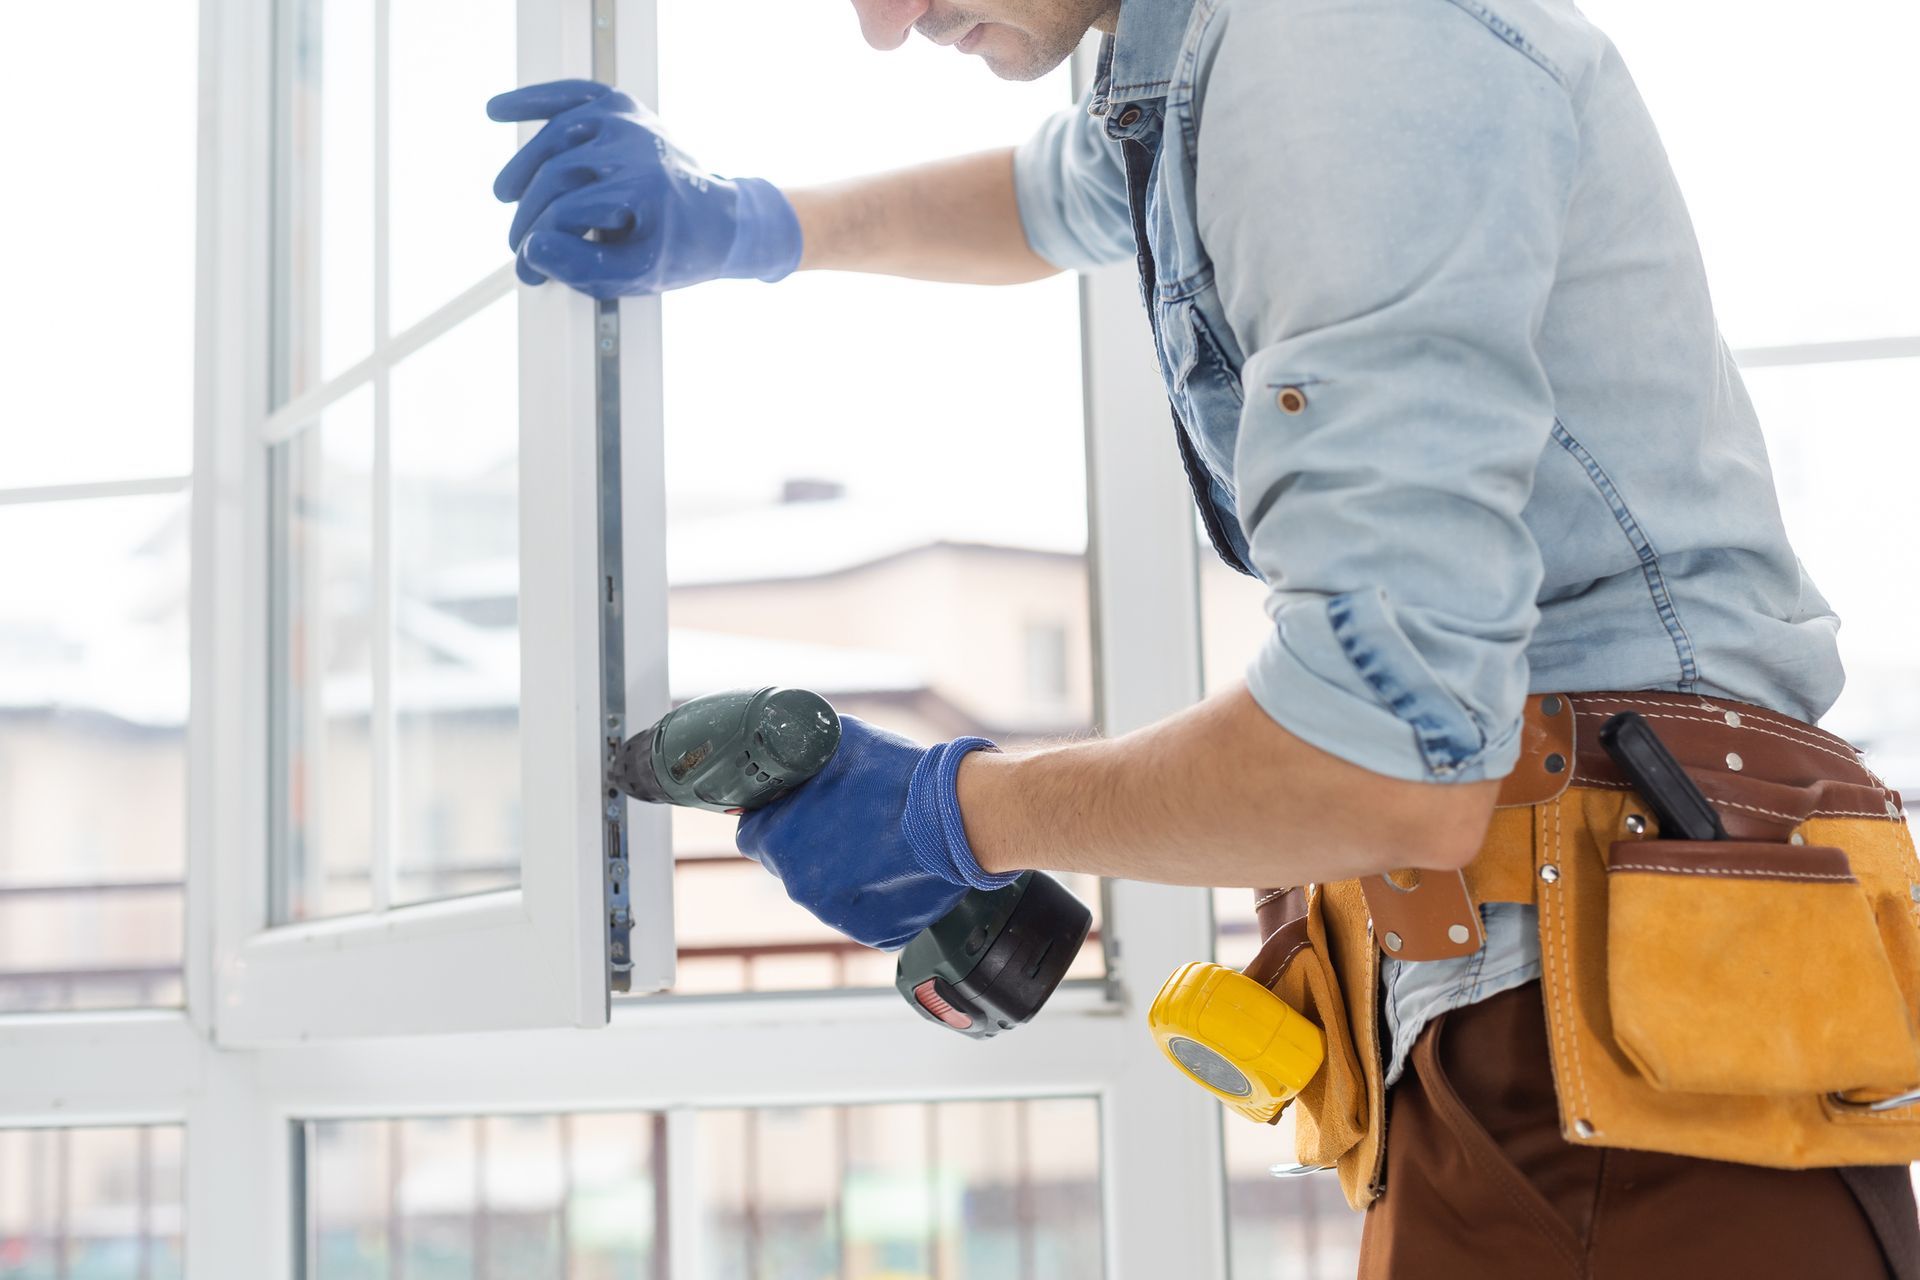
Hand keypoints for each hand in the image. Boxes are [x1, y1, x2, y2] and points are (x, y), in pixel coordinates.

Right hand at [486, 80, 802, 297]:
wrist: (721, 218)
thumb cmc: (679, 248)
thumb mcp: (638, 274)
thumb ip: (583, 268)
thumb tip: (533, 250)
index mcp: (642, 186)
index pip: (565, 212)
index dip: (537, 245)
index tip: (528, 269)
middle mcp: (634, 144)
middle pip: (555, 177)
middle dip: (529, 217)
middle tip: (519, 247)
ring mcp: (627, 119)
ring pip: (554, 139)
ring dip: (523, 168)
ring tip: (505, 197)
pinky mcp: (620, 106)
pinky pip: (569, 95)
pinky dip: (532, 100)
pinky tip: (496, 111)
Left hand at [735, 718, 1021, 950]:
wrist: (959, 815)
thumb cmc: (897, 775)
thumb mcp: (838, 740)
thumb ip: (803, 754)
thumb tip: (790, 750)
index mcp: (780, 841)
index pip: (752, 835)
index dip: (771, 820)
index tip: (794, 812)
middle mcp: (801, 886)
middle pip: (789, 866)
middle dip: (810, 846)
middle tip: (847, 822)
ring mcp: (838, 915)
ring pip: (828, 891)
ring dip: (844, 872)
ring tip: (881, 842)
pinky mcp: (876, 933)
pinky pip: (864, 912)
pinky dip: (878, 894)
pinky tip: (898, 867)